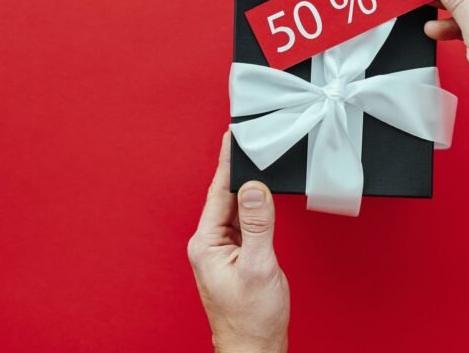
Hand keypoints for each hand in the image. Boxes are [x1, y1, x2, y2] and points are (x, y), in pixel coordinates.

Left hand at [188, 132, 289, 352]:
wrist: (254, 347)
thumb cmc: (251, 317)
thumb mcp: (258, 265)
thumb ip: (257, 224)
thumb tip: (253, 188)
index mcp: (207, 243)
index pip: (217, 193)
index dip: (226, 163)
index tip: (232, 137)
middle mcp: (210, 244)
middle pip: (225, 197)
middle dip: (237, 169)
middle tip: (247, 141)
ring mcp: (223, 251)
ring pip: (235, 209)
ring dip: (245, 187)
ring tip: (256, 161)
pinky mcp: (237, 256)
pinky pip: (244, 223)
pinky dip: (254, 207)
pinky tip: (261, 197)